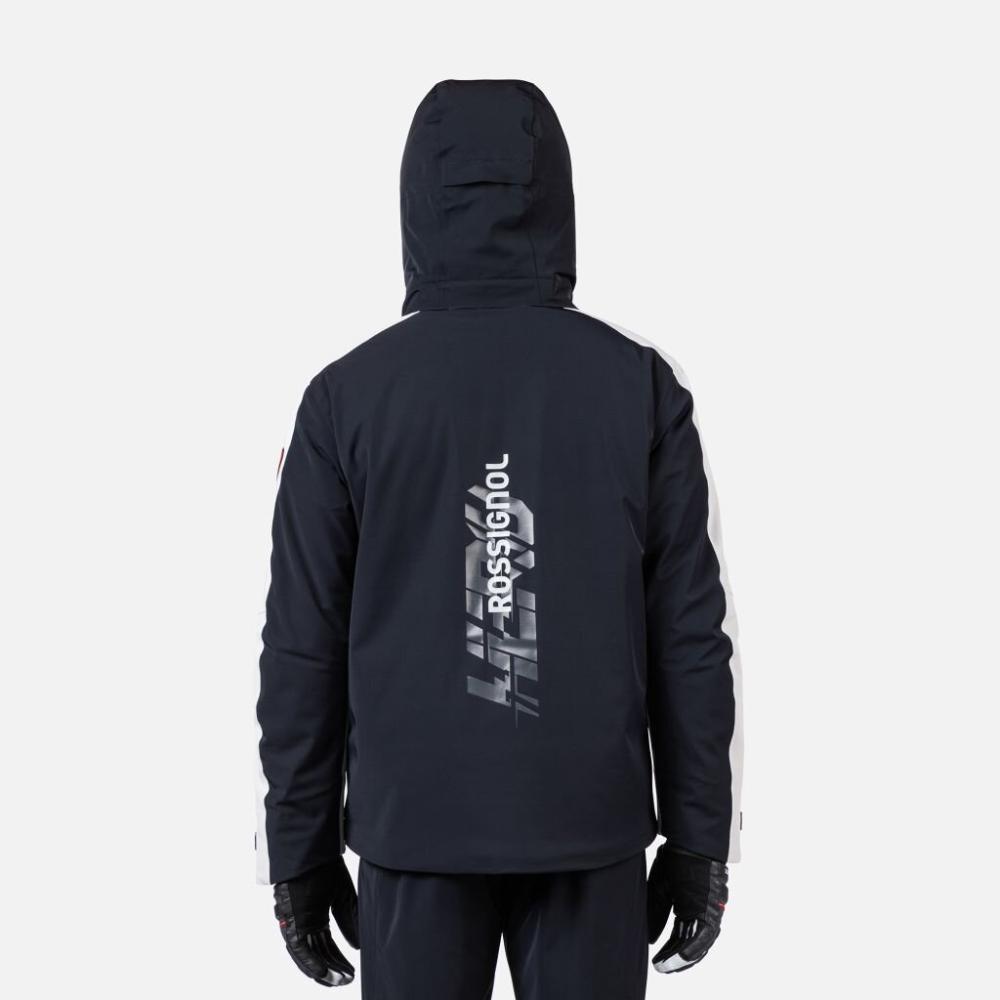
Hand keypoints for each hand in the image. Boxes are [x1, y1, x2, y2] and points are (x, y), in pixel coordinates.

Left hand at [273, 858, 359, 986]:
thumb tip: (358, 946)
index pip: (326, 945)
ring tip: (339, 981)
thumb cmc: (324, 867)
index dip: (339, 959)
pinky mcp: (291, 922)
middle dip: (333, 969)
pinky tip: (322, 975)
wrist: (311, 851)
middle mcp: (304, 924)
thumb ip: (350, 920)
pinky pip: (299, 949)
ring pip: (307, 956)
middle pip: (318, 954)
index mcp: (315, 916)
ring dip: (323, 971)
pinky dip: (310, 963)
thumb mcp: (343, 896)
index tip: (351, 971)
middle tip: (348, 980)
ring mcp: (296, 924)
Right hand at [647, 844, 727, 973]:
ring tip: (666, 968)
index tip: (657, 960)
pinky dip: (692, 949)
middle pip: (689, 942)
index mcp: (691, 906)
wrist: (690, 840)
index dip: (669, 949)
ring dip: (682, 958)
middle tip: (661, 968)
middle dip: (675, 957)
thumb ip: (655, 913)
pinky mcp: (711, 909)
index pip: (681, 935)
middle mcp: (703, 912)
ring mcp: (709, 912)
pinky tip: (679, 959)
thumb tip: (650, 938)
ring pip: (698, 944)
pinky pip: (703, 935)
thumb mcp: (660, 888)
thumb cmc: (677, 858)